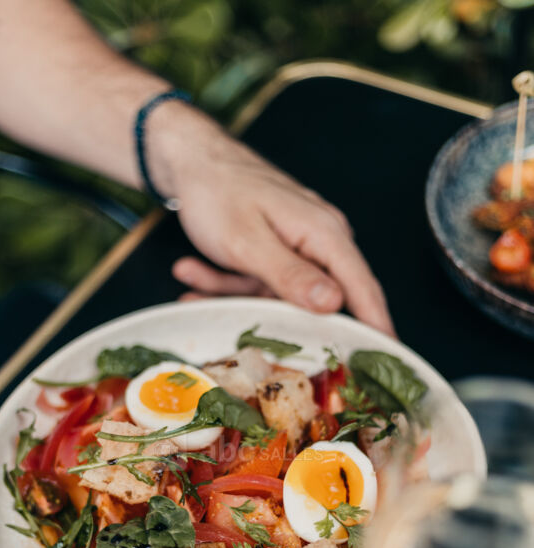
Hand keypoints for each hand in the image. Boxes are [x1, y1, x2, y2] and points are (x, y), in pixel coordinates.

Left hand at [159, 112, 394, 335]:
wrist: (188, 159)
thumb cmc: (219, 191)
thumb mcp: (249, 242)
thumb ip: (291, 275)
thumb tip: (334, 304)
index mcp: (325, 235)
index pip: (362, 289)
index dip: (375, 329)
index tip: (385, 363)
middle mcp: (318, 242)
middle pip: (317, 301)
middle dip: (281, 322)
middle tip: (257, 347)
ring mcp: (295, 248)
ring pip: (276, 296)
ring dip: (233, 295)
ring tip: (191, 284)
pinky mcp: (273, 253)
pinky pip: (256, 283)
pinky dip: (225, 284)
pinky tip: (191, 272)